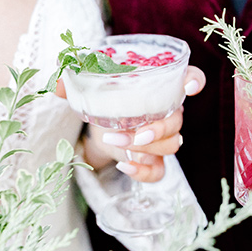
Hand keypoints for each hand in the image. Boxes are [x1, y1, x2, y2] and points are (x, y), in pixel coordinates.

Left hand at [79, 65, 205, 181]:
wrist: (98, 124)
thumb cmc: (103, 96)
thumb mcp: (89, 83)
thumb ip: (74, 80)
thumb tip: (56, 83)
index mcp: (160, 86)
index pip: (189, 78)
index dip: (195, 81)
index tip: (190, 86)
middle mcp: (167, 111)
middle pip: (178, 120)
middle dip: (158, 129)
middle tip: (133, 133)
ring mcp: (162, 137)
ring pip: (172, 145)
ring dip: (145, 147)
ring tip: (115, 142)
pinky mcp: (152, 159)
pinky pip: (160, 171)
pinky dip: (144, 172)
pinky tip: (125, 166)